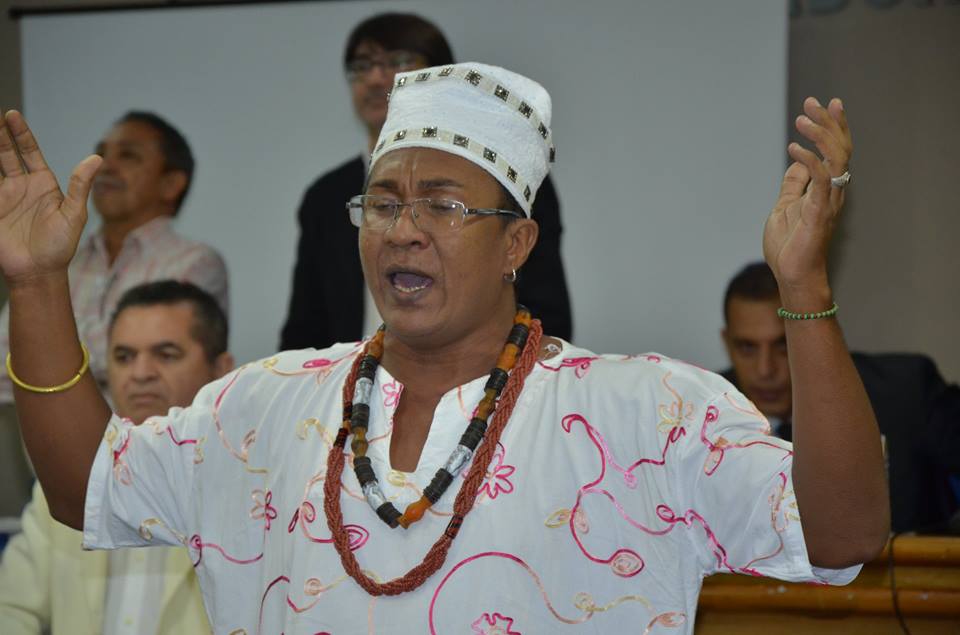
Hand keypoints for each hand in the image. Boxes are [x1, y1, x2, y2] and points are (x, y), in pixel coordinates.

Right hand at [0, 111, 100, 285]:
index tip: (12, 115)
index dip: (21, 134)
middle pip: (7, 155)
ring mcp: (5, 198)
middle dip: (1, 136)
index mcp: (44, 185)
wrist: (38, 272)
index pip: (30, 152)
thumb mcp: (73, 215)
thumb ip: (80, 186)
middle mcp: (22, 187)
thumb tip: (97, 158)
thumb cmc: (60, 246)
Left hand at [763, 97, 851, 298]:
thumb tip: (796, 162)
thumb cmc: (789, 245)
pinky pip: (820, 180)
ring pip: (835, 158)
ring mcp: (827, 200)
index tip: (823, 104)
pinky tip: (793, 149)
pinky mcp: (818, 212)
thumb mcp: (785, 205)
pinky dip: (808, 161)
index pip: (834, 149)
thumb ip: (793, 184)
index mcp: (825, 187)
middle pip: (839, 147)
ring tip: (801, 120)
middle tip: (813, 101)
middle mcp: (832, 190)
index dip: (832, 126)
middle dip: (828, 122)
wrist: (792, 274)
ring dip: (820, 135)